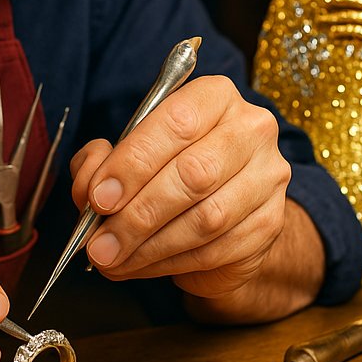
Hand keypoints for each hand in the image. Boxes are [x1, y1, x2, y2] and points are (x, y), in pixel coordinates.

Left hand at [71, 75, 290, 300]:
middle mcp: (250, 130)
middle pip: (194, 173)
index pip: (177, 122)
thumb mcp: (127, 152)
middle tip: (100, 242)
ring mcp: (267, 177)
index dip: (134, 162)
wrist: (224, 203)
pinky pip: (217, 250)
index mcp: (214, 97)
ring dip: (150, 246)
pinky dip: (170, 263)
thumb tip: (91, 186)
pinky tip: (141, 265)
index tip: (99, 197)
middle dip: (138, 214)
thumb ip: (102, 161)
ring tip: (112, 259)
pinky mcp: (270, 222)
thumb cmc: (167, 167)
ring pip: (207, 218)